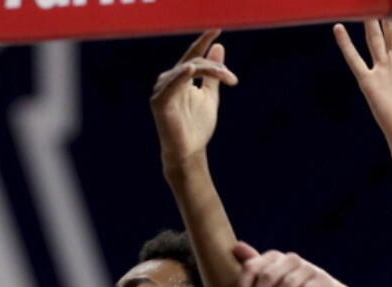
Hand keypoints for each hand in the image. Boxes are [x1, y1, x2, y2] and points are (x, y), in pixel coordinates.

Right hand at [150, 31, 238, 165]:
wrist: (190, 152)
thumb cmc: (197, 127)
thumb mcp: (210, 96)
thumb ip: (214, 75)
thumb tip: (219, 47)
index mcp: (181, 78)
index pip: (192, 55)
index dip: (203, 41)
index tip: (218, 29)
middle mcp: (169, 80)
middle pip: (194, 63)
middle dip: (215, 68)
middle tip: (232, 79)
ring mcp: (163, 91)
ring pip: (187, 71)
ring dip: (209, 72)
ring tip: (227, 79)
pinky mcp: (160, 103)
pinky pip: (171, 87)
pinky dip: (180, 77)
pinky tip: (190, 70)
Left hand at [233, 241, 347, 286]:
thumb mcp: (272, 277)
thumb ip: (255, 265)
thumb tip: (235, 246)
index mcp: (274, 257)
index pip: (252, 266)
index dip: (243, 285)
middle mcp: (290, 259)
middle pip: (268, 277)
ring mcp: (307, 268)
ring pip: (286, 285)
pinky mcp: (320, 280)